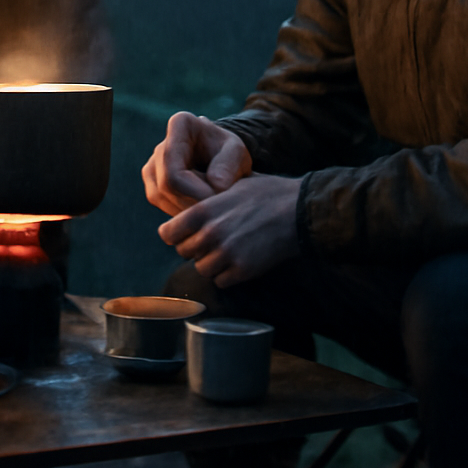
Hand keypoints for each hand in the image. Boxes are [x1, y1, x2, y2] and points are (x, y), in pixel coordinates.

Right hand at [142, 112, 251, 216]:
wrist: (222, 160)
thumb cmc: (230, 153)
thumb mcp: (238, 152)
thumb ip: (229, 165)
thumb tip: (216, 186)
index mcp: (180, 126)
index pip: (175, 171)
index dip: (196, 192)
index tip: (221, 200)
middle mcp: (159, 147)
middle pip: (167, 187)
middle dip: (194, 205)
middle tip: (222, 212)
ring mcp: (152, 169)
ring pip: (163, 199)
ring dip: (190, 211)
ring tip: (217, 209)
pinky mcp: (153, 188)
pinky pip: (166, 207)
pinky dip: (186, 214)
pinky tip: (206, 210)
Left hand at [159, 174, 301, 286]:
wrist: (300, 210)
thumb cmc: (268, 193)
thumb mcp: (232, 186)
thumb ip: (208, 199)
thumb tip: (189, 201)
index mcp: (203, 211)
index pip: (168, 234)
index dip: (174, 234)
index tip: (183, 233)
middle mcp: (210, 233)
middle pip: (183, 252)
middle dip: (194, 248)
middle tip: (210, 241)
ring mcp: (226, 253)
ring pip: (202, 269)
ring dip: (210, 263)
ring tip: (226, 251)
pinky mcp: (243, 270)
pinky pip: (221, 281)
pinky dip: (227, 275)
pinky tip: (238, 262)